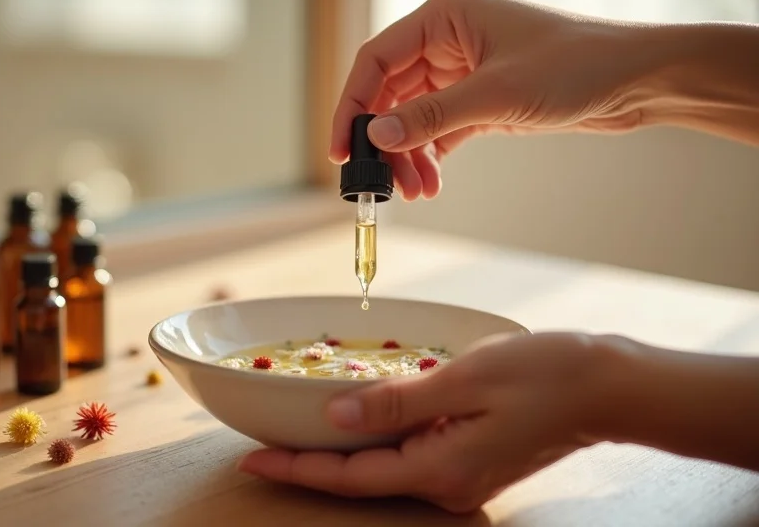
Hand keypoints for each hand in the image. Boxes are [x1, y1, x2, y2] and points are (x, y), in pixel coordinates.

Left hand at [237, 331, 616, 512]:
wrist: (609, 388)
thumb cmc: (546, 375)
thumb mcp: (464, 378)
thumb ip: (396, 402)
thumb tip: (336, 417)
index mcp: (439, 469)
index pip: (349, 476)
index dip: (295, 469)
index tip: (251, 460)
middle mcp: (445, 484)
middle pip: (360, 478)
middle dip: (308, 462)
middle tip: (259, 444)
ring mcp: (459, 477)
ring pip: (382, 468)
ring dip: (338, 451)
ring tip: (293, 431)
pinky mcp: (469, 461)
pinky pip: (408, 456)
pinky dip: (375, 440)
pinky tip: (355, 419)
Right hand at [332, 0, 656, 200]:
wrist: (635, 80)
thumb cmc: (578, 65)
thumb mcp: (496, 95)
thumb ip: (431, 118)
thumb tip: (377, 137)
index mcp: (444, 17)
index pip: (376, 60)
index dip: (353, 105)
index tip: (343, 148)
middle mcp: (447, 40)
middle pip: (390, 94)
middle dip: (384, 141)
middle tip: (378, 182)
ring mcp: (462, 71)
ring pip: (412, 118)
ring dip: (407, 156)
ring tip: (414, 191)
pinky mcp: (480, 99)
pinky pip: (437, 131)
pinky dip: (430, 157)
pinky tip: (431, 183)